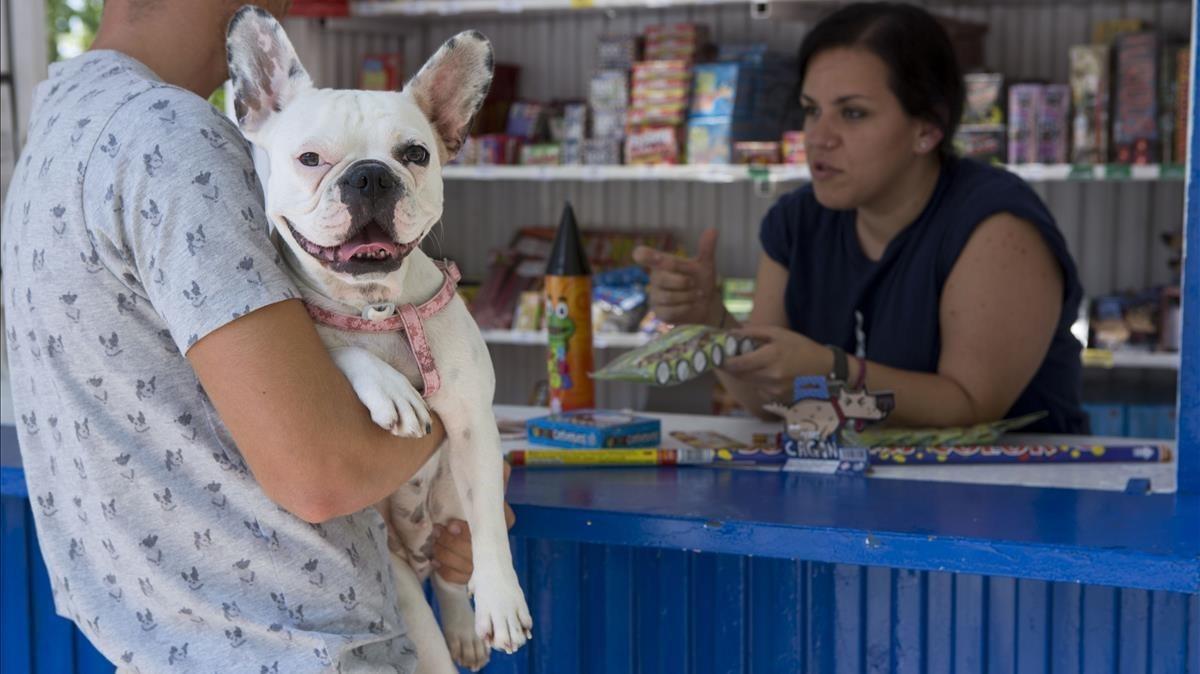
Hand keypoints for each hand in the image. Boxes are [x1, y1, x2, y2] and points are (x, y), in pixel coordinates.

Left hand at [432, 462, 515, 584]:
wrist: (466, 517)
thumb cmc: (474, 499)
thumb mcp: (484, 485)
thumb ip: (494, 476)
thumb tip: (503, 466)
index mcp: (503, 523)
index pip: (490, 532)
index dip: (468, 532)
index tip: (452, 524)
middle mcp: (496, 546)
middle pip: (473, 552)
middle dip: (451, 542)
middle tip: (435, 531)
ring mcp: (484, 564)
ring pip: (465, 566)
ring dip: (445, 554)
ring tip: (434, 544)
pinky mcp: (471, 576)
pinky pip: (458, 578)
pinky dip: (445, 571)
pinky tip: (436, 562)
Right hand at [632, 228, 723, 325]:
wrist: (707, 305)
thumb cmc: (701, 281)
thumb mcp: (706, 265)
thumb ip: (706, 249)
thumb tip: (713, 230)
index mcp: (661, 264)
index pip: (644, 255)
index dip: (644, 255)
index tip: (639, 254)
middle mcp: (655, 279)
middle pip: (661, 278)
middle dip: (683, 282)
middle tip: (693, 284)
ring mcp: (654, 297)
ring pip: (668, 296)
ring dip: (688, 296)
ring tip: (694, 295)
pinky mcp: (658, 313)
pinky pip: (670, 311)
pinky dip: (685, 308)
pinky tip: (689, 305)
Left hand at [720, 325, 832, 401]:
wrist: (824, 368)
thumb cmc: (801, 347)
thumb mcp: (779, 333)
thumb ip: (754, 332)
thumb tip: (732, 332)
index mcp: (771, 357)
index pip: (738, 364)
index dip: (725, 361)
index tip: (717, 356)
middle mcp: (771, 376)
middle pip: (740, 375)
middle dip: (732, 368)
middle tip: (727, 358)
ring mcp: (775, 389)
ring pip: (748, 383)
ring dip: (744, 374)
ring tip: (749, 363)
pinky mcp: (778, 398)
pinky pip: (758, 390)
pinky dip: (757, 382)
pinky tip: (766, 374)